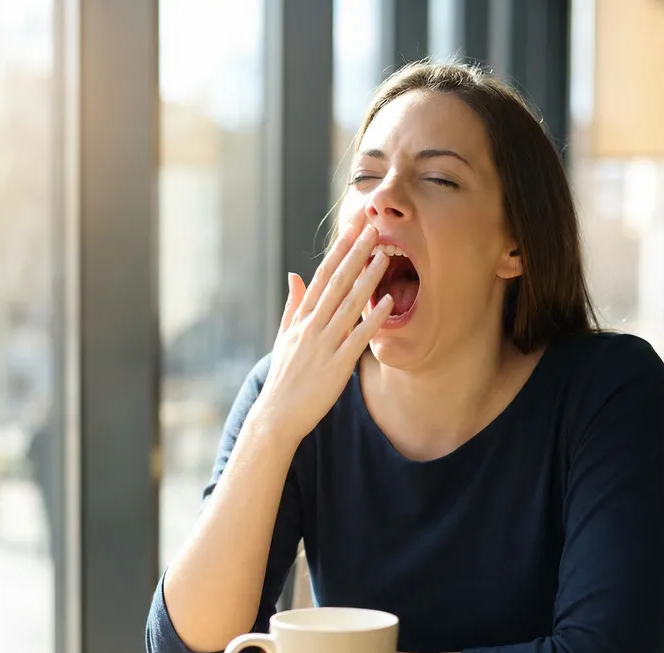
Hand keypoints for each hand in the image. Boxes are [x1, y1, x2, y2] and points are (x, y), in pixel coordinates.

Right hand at [255, 219, 393, 443]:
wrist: (276, 414)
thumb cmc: (284, 377)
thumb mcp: (284, 337)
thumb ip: (293, 305)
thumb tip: (295, 275)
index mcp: (302, 318)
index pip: (323, 274)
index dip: (340, 249)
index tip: (355, 226)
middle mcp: (312, 326)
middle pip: (337, 282)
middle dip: (356, 252)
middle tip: (373, 226)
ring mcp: (324, 345)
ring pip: (348, 305)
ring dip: (367, 278)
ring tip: (384, 254)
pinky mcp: (337, 365)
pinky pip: (358, 338)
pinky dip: (372, 318)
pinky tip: (387, 301)